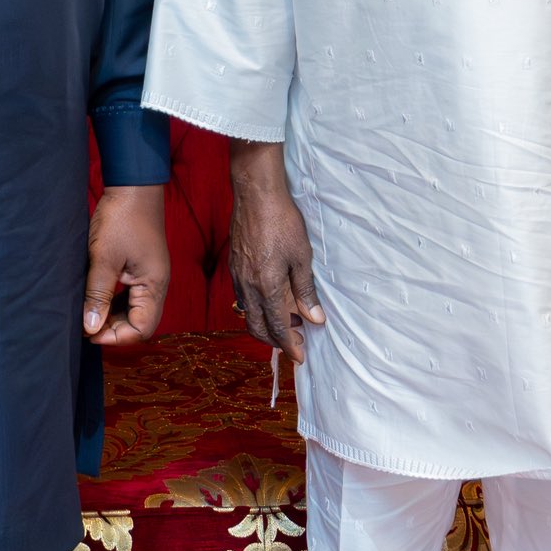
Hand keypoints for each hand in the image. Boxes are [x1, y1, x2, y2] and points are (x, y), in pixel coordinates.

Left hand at [84, 185, 169, 345]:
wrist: (133, 185)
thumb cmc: (121, 218)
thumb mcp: (104, 258)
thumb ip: (97, 294)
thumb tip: (90, 328)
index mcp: (154, 285)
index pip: (141, 329)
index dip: (116, 337)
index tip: (89, 333)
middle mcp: (156, 285)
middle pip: (139, 323)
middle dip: (113, 329)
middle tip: (84, 326)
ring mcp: (150, 276)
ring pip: (133, 310)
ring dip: (112, 316)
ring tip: (87, 314)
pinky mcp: (141, 267)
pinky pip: (130, 295)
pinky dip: (113, 302)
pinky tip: (95, 299)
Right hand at [229, 140, 323, 363]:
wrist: (256, 194)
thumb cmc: (282, 221)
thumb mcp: (302, 257)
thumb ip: (306, 290)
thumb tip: (315, 319)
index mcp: (266, 286)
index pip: (278, 326)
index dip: (290, 345)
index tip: (301, 357)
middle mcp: (247, 286)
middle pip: (257, 326)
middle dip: (275, 340)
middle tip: (296, 342)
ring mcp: (238, 275)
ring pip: (247, 313)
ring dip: (265, 324)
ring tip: (287, 321)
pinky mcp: (234, 265)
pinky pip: (242, 297)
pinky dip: (256, 307)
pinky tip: (270, 299)